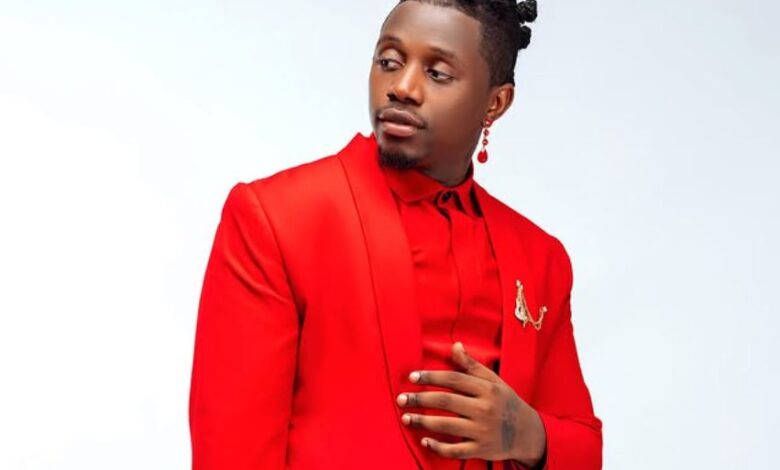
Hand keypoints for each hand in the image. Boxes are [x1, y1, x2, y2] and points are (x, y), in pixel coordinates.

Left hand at [397, 342, 545, 466]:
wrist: (529, 433)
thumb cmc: (507, 403)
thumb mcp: (494, 381)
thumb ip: (472, 365)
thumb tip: (455, 345)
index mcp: (487, 390)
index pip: (454, 380)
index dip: (431, 377)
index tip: (412, 377)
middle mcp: (484, 409)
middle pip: (446, 401)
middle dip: (420, 399)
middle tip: (401, 399)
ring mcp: (482, 431)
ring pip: (447, 425)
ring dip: (423, 422)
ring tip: (406, 417)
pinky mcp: (481, 449)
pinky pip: (456, 450)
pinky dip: (438, 446)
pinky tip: (424, 441)